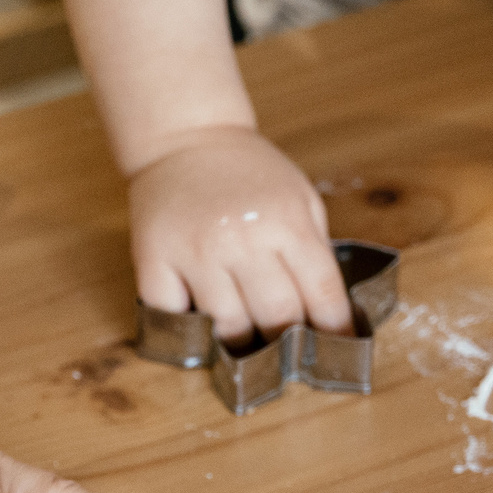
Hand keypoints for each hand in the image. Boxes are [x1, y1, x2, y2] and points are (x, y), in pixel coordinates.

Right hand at [131, 126, 348, 343]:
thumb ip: (314, 252)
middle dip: (288, 344)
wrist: (186, 138)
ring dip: (242, 343)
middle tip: (289, 354)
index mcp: (286, 220)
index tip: (338, 353)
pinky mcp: (154, 259)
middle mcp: (242, 237)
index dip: (335, 331)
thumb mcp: (299, 198)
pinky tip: (203, 324)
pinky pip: (175, 318)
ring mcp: (195, 251)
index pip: (321, 293)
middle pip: (277, 318)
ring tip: (249, 344)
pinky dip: (191, 329)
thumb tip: (331, 316)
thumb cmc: (250, 173)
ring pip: (228, 327)